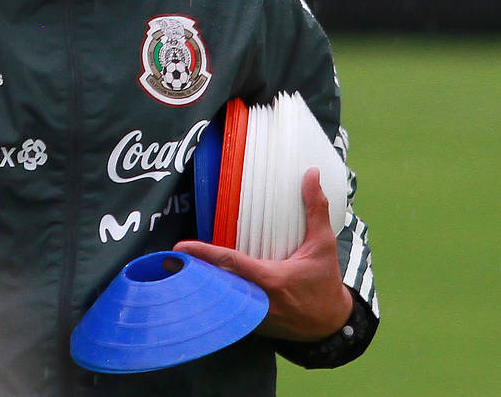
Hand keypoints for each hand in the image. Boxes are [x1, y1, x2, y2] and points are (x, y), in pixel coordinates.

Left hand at [174, 167, 352, 340]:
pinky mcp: (251, 326)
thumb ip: (315, 209)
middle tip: (168, 259)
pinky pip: (227, 312)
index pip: (231, 263)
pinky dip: (213, 300)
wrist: (332, 325)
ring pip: (219, 300)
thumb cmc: (325, 283)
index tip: (180, 248)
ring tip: (174, 271)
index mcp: (272, 279)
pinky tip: (197, 288)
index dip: (204, 254)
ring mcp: (253, 317)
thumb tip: (311, 174)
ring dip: (199, 286)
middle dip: (191, 272)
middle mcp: (258, 301)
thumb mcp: (323, 244)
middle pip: (216, 284)